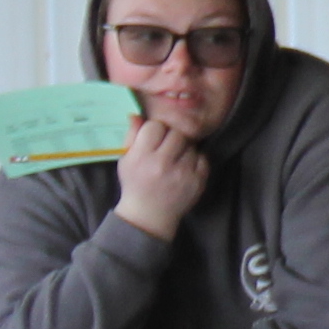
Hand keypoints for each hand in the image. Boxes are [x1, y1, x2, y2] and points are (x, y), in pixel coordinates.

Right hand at [108, 112, 206, 241]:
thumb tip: (137, 115)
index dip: (156, 129)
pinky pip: (203, 159)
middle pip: (177, 134)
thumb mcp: (126, 159)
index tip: (155, 137)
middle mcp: (163, 164)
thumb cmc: (135, 183)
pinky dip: (196, 160)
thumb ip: (132, 136)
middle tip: (168, 147)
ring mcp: (183, 173)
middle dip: (172, 138)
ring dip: (185, 149)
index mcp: (142, 157)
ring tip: (175, 159)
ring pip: (191, 146)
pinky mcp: (198, 181)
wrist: (150, 213)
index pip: (155, 126)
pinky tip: (185, 167)